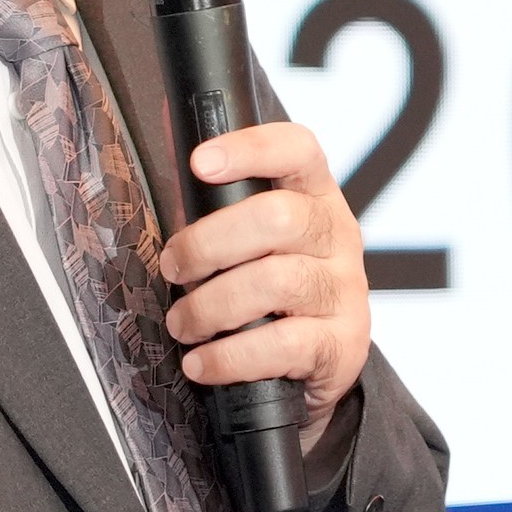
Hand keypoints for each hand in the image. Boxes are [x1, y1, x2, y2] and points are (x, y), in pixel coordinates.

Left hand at [161, 117, 372, 451]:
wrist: (320, 366)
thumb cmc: (272, 291)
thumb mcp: (256, 242)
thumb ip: (219, 207)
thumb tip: (166, 145)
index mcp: (315, 197)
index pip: (298, 150)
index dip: (251, 148)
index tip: (201, 163)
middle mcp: (337, 237)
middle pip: (278, 217)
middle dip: (209, 243)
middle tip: (173, 268)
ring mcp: (345, 291)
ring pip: (276, 281)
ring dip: (211, 306)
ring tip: (181, 324)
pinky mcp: (342, 344)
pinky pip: (282, 345)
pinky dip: (228, 357)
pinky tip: (201, 363)